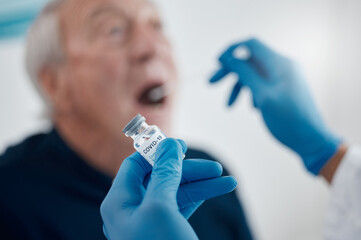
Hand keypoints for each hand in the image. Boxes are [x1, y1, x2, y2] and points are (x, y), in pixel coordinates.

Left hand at [100, 138, 236, 239]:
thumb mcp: (161, 208)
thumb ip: (164, 174)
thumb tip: (168, 144)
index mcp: (120, 203)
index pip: (136, 165)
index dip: (157, 152)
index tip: (181, 144)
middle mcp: (133, 210)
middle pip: (160, 176)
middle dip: (187, 170)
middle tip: (213, 167)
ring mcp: (151, 221)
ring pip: (176, 191)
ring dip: (200, 182)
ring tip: (226, 178)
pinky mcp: (168, 230)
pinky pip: (184, 205)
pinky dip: (202, 195)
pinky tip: (221, 188)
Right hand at [210, 38, 340, 174]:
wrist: (311, 140)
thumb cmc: (288, 120)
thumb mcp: (263, 96)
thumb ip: (245, 73)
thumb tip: (229, 58)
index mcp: (280, 64)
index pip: (251, 45)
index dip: (231, 50)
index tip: (216, 63)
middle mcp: (282, 66)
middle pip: (249, 60)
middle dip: (230, 71)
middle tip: (211, 82)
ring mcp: (283, 77)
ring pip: (253, 74)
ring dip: (238, 87)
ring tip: (228, 106)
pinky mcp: (282, 88)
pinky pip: (261, 84)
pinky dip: (250, 93)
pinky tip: (251, 109)